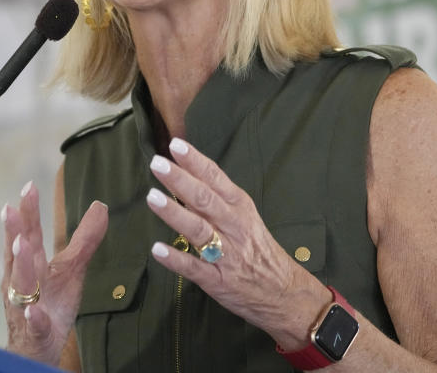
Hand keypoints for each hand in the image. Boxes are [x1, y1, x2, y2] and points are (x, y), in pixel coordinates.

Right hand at [1, 181, 107, 365]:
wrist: (38, 348)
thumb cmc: (52, 304)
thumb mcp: (72, 269)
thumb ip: (84, 239)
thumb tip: (101, 205)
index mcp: (32, 264)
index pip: (29, 234)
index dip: (28, 212)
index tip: (29, 186)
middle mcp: (22, 282)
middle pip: (19, 252)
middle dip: (15, 230)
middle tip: (12, 208)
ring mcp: (26, 307)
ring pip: (20, 284)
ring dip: (21, 263)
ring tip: (21, 243)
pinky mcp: (36, 332)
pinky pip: (34, 324)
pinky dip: (34, 317)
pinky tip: (35, 311)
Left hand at [146, 138, 327, 349]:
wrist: (284, 292)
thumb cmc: (258, 248)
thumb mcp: (244, 216)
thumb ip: (214, 198)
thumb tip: (182, 175)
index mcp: (239, 207)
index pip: (215, 177)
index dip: (194, 161)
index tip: (175, 145)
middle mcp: (233, 226)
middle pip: (204, 199)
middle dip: (180, 181)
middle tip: (157, 164)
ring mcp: (226, 254)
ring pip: (198, 230)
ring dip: (174, 214)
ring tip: (152, 198)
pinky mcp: (218, 280)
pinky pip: (195, 268)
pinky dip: (176, 259)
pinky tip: (158, 250)